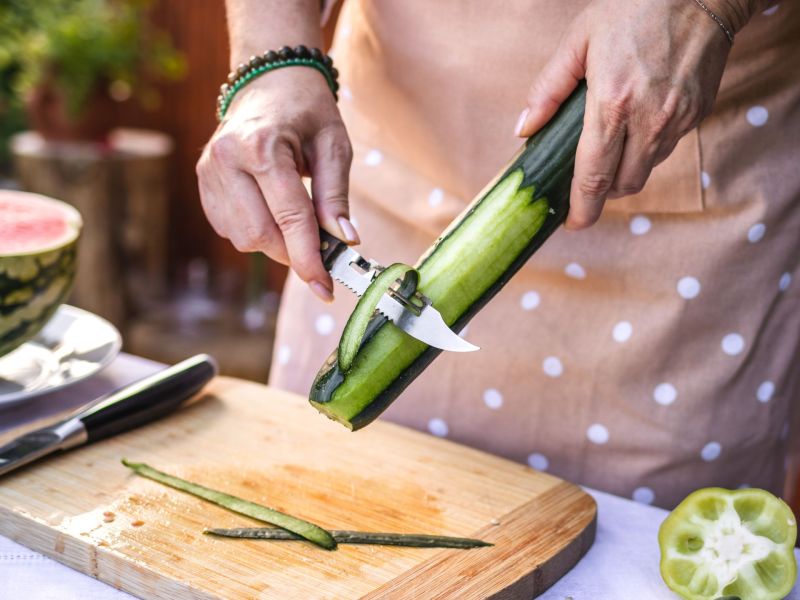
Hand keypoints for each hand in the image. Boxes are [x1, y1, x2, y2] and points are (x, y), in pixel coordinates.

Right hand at [197, 67, 357, 301]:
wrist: (269, 81)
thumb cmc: (306, 111)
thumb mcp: (334, 145)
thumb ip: (336, 196)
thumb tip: (345, 241)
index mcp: (262, 146)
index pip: (289, 217)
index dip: (309, 259)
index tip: (325, 289)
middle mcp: (226, 160)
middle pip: (260, 235)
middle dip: (293, 253)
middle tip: (320, 250)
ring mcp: (208, 172)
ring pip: (243, 238)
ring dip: (275, 243)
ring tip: (296, 219)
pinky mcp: (203, 183)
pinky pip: (230, 229)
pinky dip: (256, 231)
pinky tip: (271, 209)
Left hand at [516, 0, 753, 228]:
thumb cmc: (633, 8)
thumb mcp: (578, 41)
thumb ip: (548, 90)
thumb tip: (524, 130)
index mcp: (612, 105)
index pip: (594, 177)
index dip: (581, 208)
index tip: (571, 223)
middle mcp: (649, 121)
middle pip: (622, 185)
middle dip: (600, 194)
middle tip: (583, 186)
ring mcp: (677, 120)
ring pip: (645, 171)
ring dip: (623, 173)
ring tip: (608, 151)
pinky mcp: (697, 114)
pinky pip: (666, 148)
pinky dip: (646, 149)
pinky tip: (635, 125)